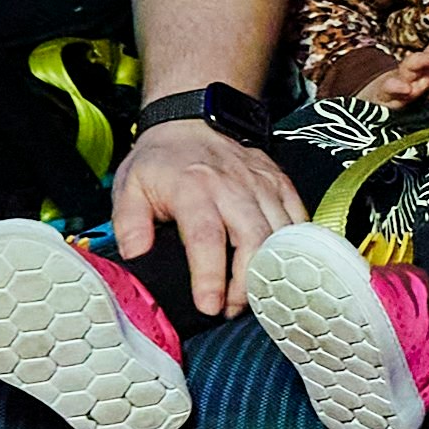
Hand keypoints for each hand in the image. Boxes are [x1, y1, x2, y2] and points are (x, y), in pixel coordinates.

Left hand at [105, 116, 302, 315]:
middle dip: (247, 283)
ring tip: (254, 296)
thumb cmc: (162, 160)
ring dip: (272, 271)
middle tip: (232, 310)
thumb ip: (129, 223)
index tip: (209, 307)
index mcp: (193, 188)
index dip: (210, 277)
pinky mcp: (280, 183)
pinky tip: (281, 268)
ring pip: (281, 234)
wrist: (192, 118)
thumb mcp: (130, 185)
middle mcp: (232, 186)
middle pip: (254, 240)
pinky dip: (295, 248)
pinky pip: (299, 220)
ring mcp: (261, 184)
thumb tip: (137, 256)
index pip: (206, 237)